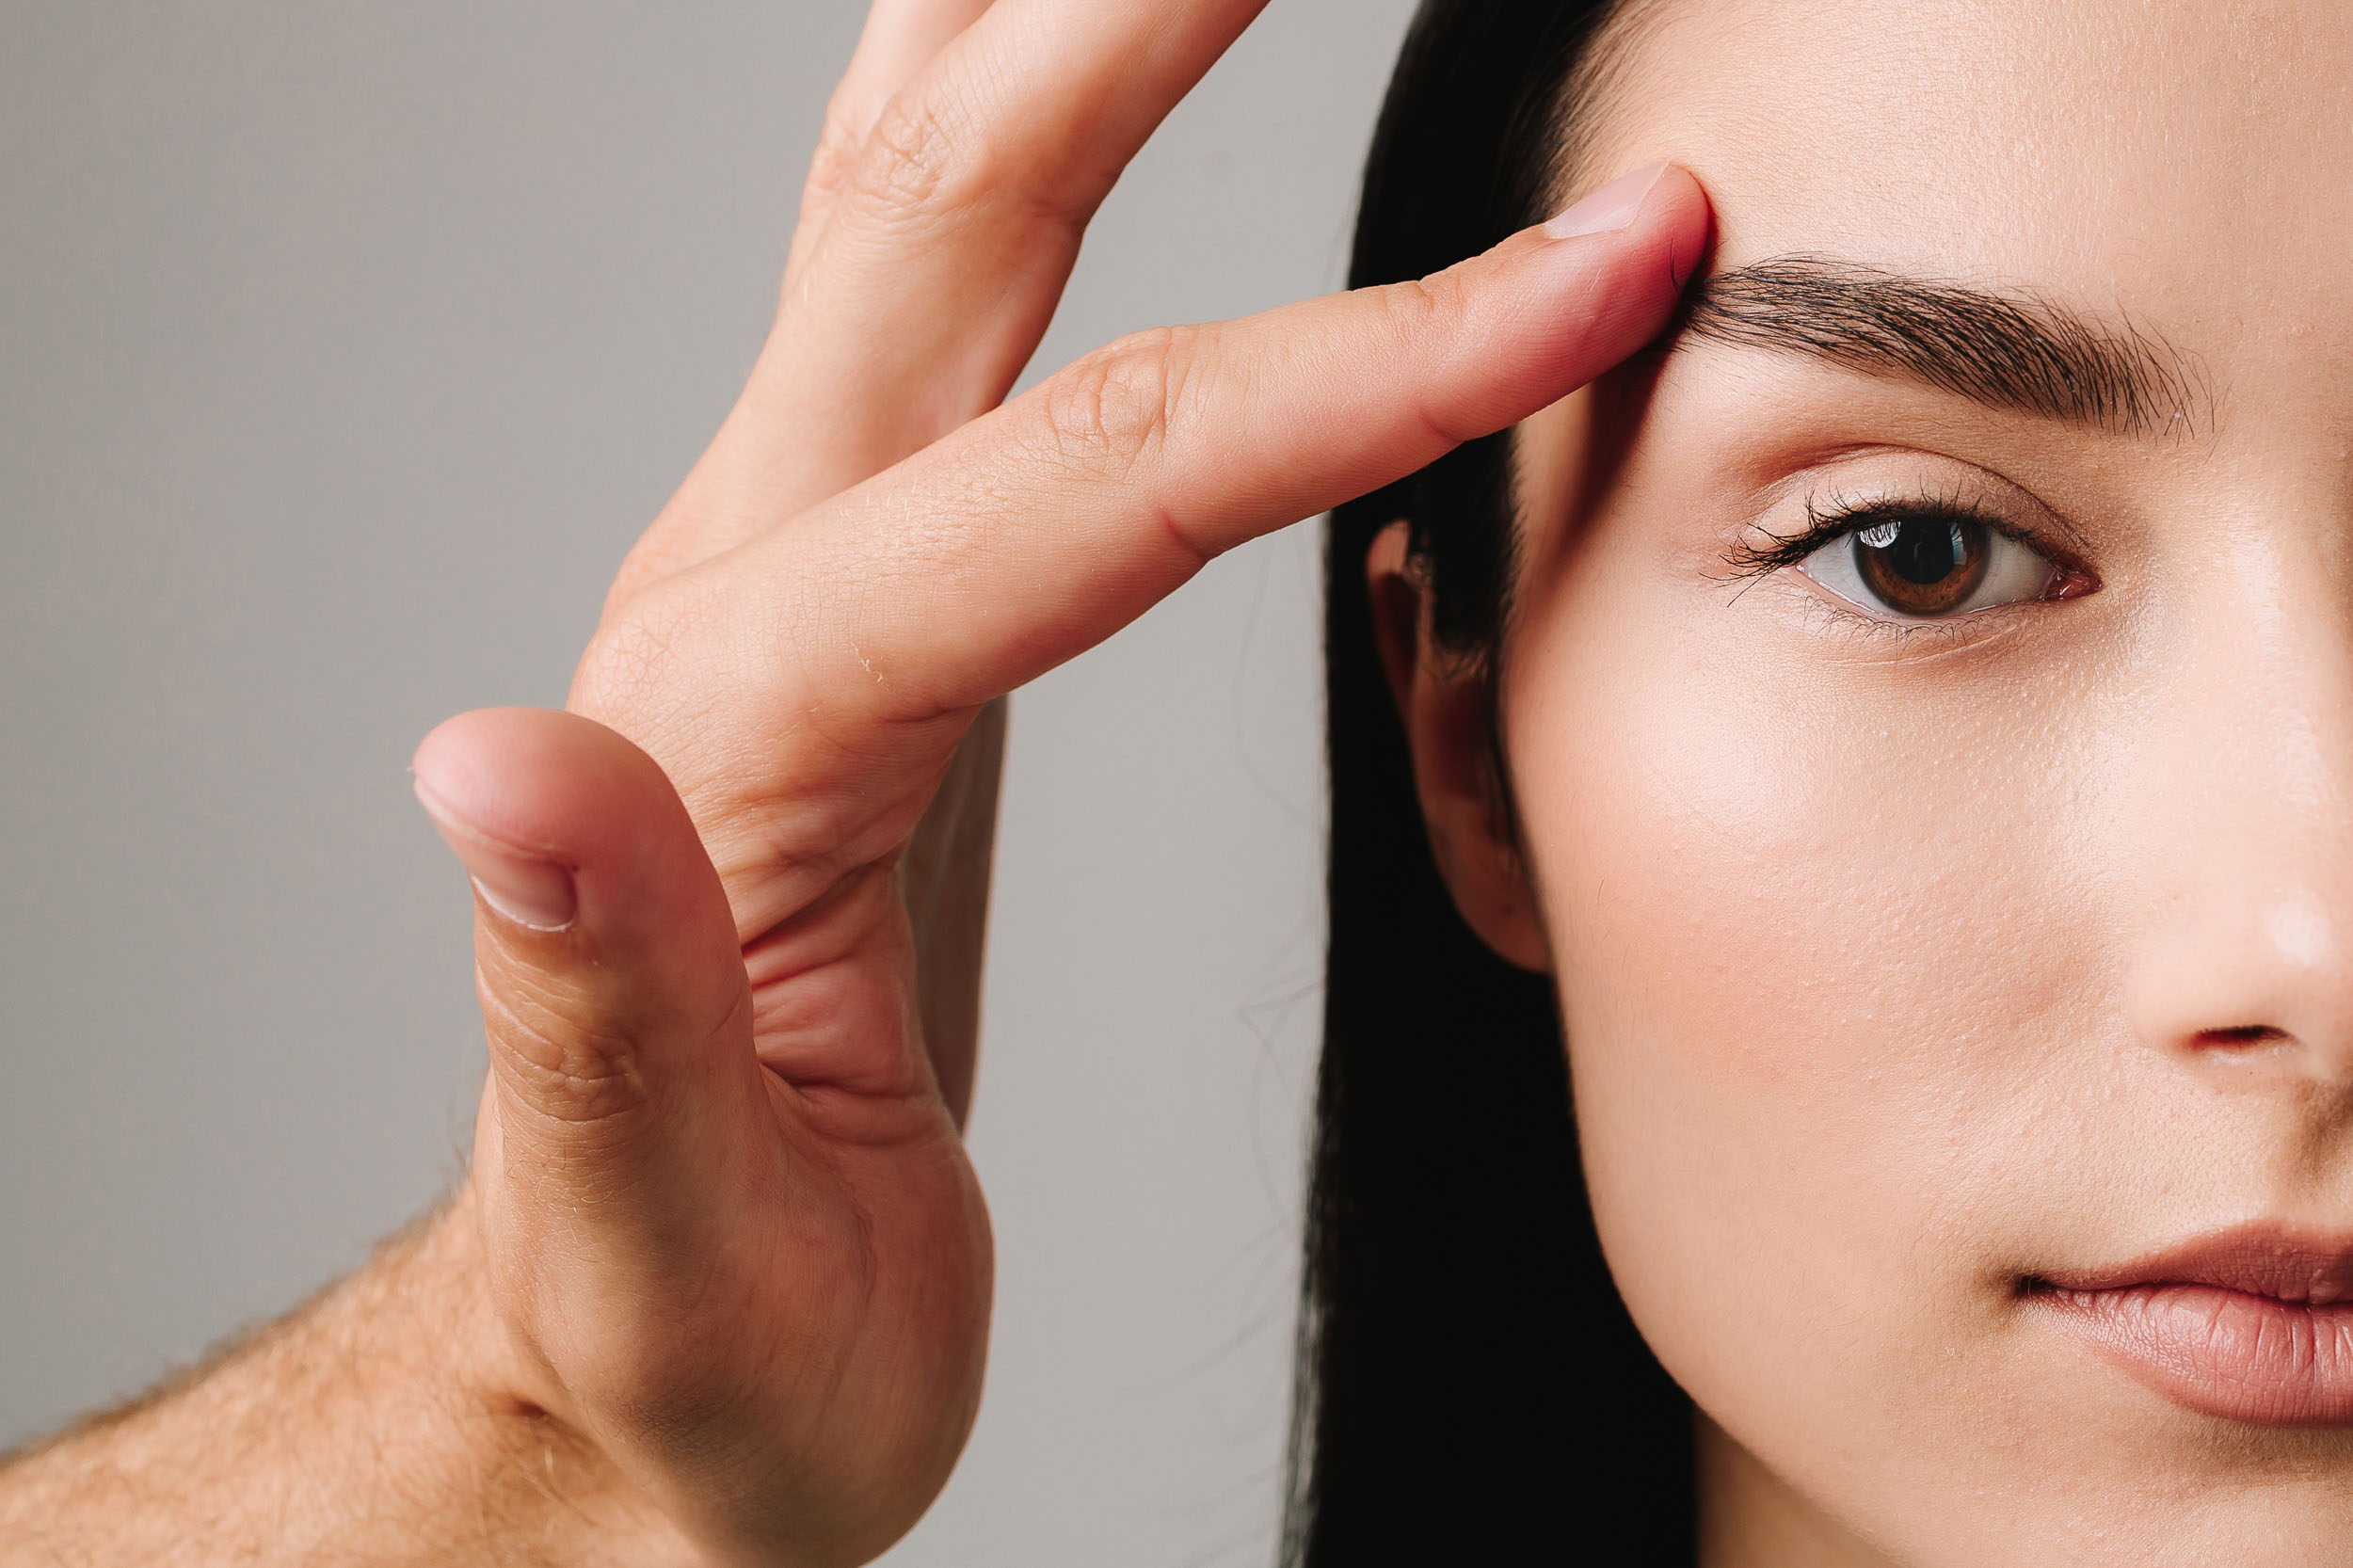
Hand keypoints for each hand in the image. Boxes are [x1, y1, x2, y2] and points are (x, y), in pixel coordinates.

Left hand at [407, 8, 1712, 1567]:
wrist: (628, 1358)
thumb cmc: (685, 1334)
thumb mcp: (649, 1241)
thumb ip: (590, 1018)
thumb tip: (490, 757)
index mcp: (735, 725)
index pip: (1093, 473)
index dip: (1366, 368)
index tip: (1608, 270)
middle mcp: (747, 581)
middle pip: (959, 195)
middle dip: (1160, 7)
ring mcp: (797, 557)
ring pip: (924, 182)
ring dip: (1077, 13)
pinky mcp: (860, 578)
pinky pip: (955, 284)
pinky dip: (1049, 123)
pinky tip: (1100, 59)